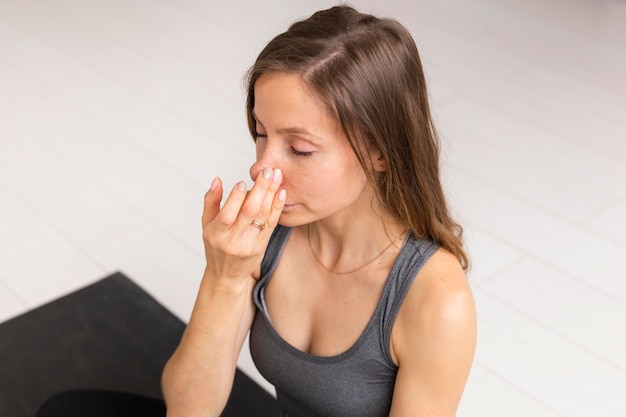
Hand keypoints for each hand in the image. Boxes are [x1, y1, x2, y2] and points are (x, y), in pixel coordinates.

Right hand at [201, 167, 284, 281]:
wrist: (227, 275)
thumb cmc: (215, 245)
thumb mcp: (206, 224)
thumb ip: (211, 202)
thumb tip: (218, 180)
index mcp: (217, 234)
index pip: (227, 215)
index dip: (236, 198)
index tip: (243, 181)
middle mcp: (233, 240)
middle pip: (249, 212)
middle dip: (260, 189)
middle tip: (268, 171)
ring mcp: (249, 244)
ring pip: (262, 217)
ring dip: (271, 194)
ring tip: (277, 176)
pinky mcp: (262, 246)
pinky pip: (271, 224)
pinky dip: (277, 208)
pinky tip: (281, 193)